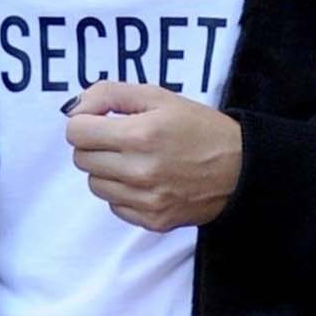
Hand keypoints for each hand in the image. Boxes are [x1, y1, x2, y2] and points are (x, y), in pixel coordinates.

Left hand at [64, 82, 242, 233]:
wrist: (241, 169)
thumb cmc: (200, 129)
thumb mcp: (159, 97)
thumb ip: (110, 94)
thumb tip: (74, 108)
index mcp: (140, 135)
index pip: (76, 132)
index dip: (84, 121)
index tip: (100, 120)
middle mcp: (140, 171)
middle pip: (81, 159)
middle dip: (94, 144)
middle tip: (119, 139)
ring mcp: (146, 200)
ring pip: (95, 184)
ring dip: (106, 170)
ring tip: (134, 160)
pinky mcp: (153, 220)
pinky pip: (115, 206)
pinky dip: (123, 192)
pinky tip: (146, 180)